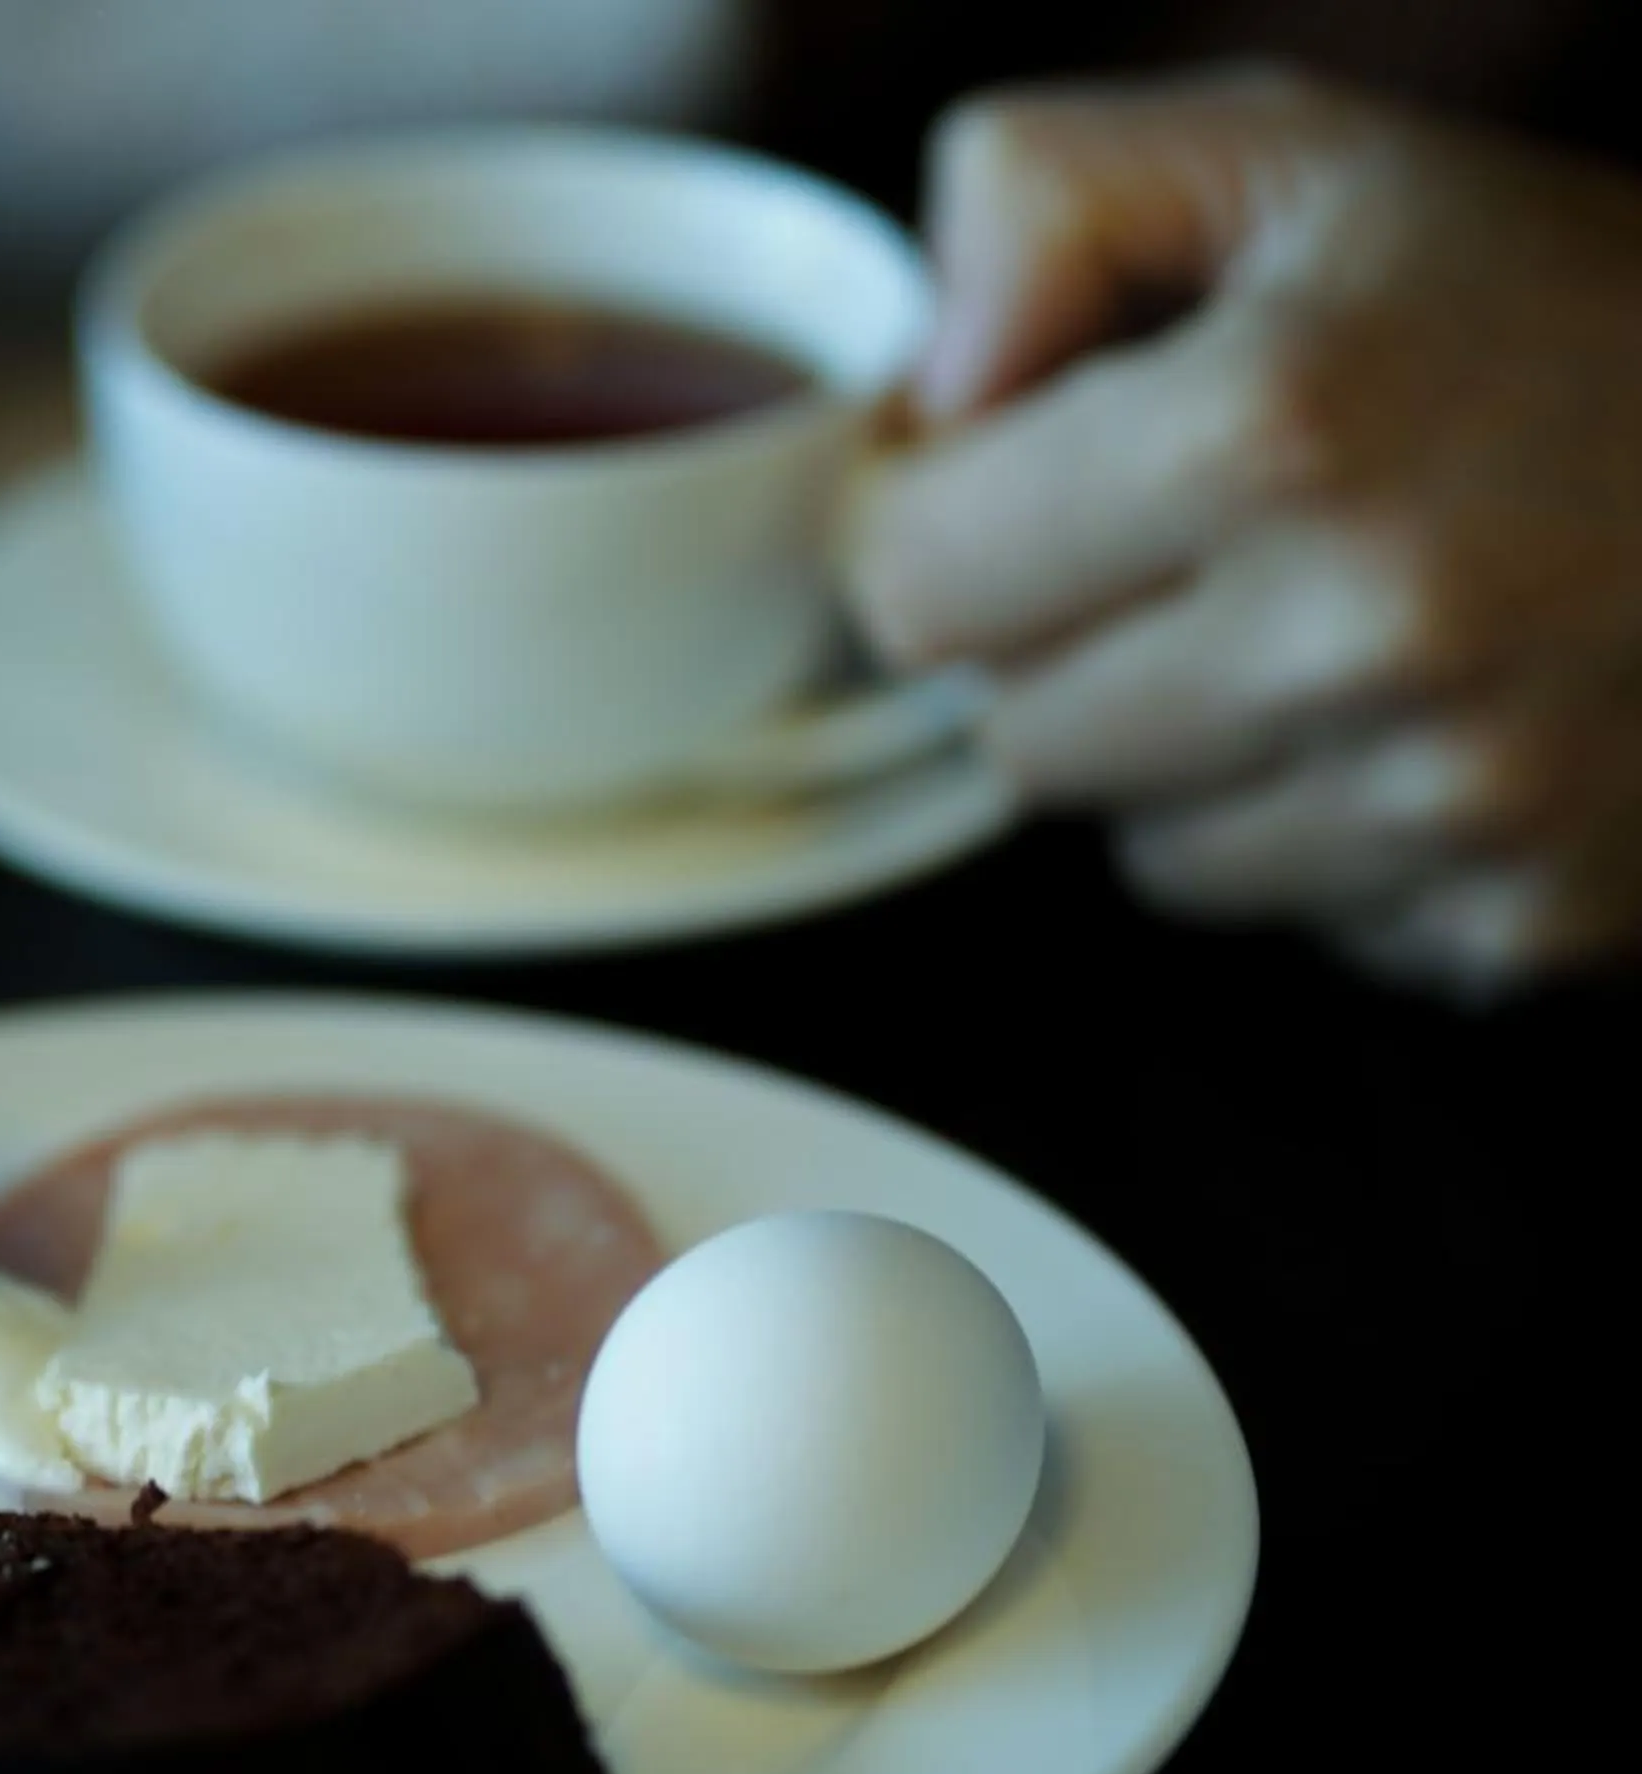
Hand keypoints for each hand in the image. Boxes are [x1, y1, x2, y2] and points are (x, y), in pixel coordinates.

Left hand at [849, 68, 1641, 999]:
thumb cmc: (1558, 291)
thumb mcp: (1289, 155)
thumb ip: (1037, 203)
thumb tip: (919, 392)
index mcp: (1266, 430)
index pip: (910, 584)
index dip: (946, 525)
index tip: (1019, 486)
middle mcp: (1362, 634)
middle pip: (1014, 739)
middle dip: (1069, 651)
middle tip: (1204, 553)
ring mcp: (1456, 801)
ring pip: (1149, 854)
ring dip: (1196, 762)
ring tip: (1334, 630)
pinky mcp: (1524, 923)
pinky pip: (1306, 921)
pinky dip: (1337, 840)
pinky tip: (1436, 721)